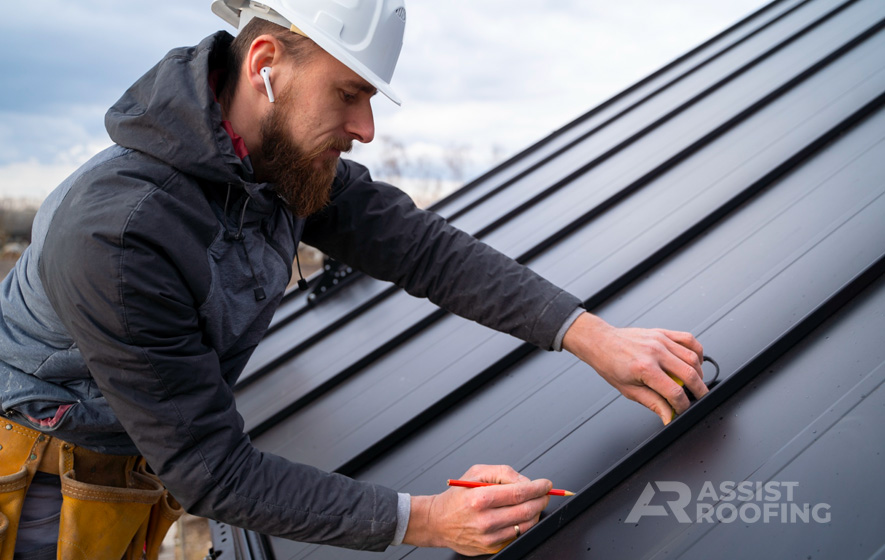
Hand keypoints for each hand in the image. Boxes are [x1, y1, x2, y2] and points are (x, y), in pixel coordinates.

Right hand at [403, 464, 550, 555]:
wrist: (437, 521)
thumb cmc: (457, 496)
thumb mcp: (476, 472)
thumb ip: (503, 472)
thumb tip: (526, 481)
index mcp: (480, 498)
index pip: (520, 492)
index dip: (538, 488)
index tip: (546, 484)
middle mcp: (485, 520)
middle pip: (527, 510)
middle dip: (541, 499)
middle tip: (544, 493)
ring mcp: (489, 537)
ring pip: (525, 525)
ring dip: (535, 512)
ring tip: (532, 503)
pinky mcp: (491, 547)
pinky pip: (516, 535)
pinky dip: (522, 524)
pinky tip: (518, 515)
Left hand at [562, 312, 706, 423]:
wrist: (601, 342)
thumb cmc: (611, 364)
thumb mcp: (629, 390)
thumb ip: (653, 403)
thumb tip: (669, 417)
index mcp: (644, 368)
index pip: (675, 392)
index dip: (683, 405)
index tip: (683, 409)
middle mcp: (655, 352)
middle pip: (690, 374)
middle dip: (699, 391)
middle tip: (699, 399)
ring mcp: (660, 340)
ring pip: (693, 357)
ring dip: (700, 373)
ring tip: (696, 383)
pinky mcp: (663, 333)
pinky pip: (689, 339)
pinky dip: (697, 352)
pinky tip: (695, 362)